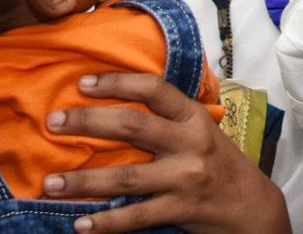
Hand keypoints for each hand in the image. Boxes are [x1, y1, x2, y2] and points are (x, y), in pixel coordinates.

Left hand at [43, 73, 290, 233]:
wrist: (252, 207)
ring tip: (50, 183)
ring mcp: (186, 177)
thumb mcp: (204, 133)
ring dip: (84, 181)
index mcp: (195, 118)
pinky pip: (136, 216)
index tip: (84, 83)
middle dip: (88, 122)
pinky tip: (81, 223)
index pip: (155, 90)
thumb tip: (121, 105)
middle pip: (134, 126)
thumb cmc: (221, 165)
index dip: (118, 83)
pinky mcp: (181, 209)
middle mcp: (191, 143)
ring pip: (127, 177)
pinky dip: (106, 222)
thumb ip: (171, 120)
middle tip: (54, 121)